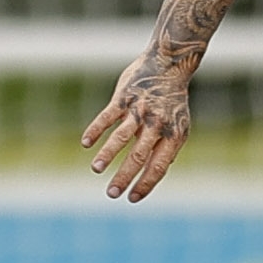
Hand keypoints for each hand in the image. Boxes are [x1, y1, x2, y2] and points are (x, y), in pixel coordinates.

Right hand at [81, 51, 195, 201]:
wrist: (168, 64)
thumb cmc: (171, 101)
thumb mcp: (177, 125)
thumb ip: (166, 148)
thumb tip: (154, 174)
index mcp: (173, 135)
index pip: (159, 166)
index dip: (145, 184)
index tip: (132, 198)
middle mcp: (157, 124)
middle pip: (139, 156)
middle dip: (124, 176)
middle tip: (112, 193)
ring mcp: (140, 110)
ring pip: (121, 137)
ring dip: (107, 154)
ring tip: (96, 169)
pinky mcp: (124, 97)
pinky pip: (108, 116)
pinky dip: (96, 130)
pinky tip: (86, 143)